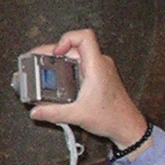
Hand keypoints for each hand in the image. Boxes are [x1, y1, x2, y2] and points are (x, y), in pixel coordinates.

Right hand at [26, 28, 148, 149]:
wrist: (128, 126)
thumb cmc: (113, 117)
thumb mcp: (78, 115)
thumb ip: (53, 113)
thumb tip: (36, 110)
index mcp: (97, 67)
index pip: (84, 37)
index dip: (66, 39)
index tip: (54, 53)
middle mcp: (100, 64)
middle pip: (74, 46)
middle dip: (54, 52)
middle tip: (38, 61)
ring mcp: (100, 69)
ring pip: (77, 55)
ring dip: (60, 60)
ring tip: (45, 68)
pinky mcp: (99, 76)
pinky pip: (81, 64)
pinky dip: (67, 68)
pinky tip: (58, 78)